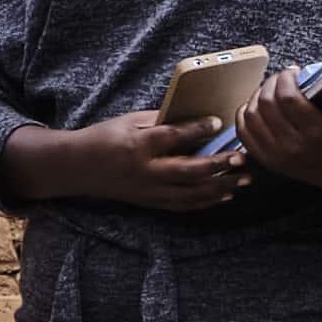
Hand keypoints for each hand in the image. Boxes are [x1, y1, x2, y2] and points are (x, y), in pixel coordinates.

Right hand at [9, 112, 247, 214]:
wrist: (77, 167)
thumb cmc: (104, 137)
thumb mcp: (128, 120)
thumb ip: (161, 120)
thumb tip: (195, 116)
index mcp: (138, 144)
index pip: (172, 136)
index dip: (197, 129)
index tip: (219, 122)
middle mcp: (145, 170)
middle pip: (188, 171)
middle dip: (218, 166)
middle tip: (242, 158)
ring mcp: (148, 190)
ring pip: (190, 194)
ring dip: (220, 188)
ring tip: (243, 180)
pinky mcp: (150, 202)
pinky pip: (183, 205)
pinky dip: (206, 201)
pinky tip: (224, 195)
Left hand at [229, 67, 321, 192]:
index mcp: (317, 132)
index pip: (287, 98)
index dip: (285, 78)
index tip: (292, 71)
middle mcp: (294, 145)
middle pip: (266, 104)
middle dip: (270, 83)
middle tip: (280, 78)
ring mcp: (279, 156)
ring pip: (251, 118)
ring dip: (256, 97)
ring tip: (269, 89)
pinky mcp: (269, 162)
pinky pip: (245, 135)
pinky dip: (244, 116)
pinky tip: (254, 105)